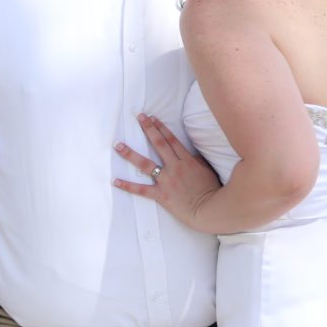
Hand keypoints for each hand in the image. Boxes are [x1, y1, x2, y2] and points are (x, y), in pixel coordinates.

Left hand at [114, 113, 222, 230]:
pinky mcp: (161, 195)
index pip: (171, 139)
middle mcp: (175, 167)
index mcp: (187, 160)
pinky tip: (115, 181)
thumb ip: (195, 160)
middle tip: (139, 117)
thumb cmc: (211, 190)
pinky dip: (127, 186)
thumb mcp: (206, 170)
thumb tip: (187, 154)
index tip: (152, 118)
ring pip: (145, 164)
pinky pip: (141, 190)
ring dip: (130, 154)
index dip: (161, 127)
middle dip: (148, 129)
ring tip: (118, 145)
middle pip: (159, 144)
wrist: (208, 209)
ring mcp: (166, 181)